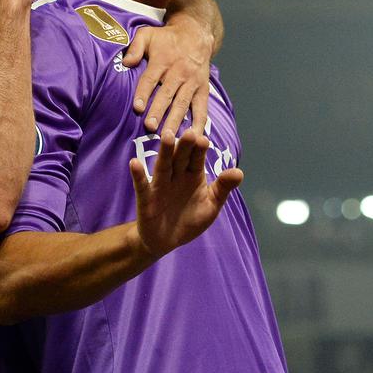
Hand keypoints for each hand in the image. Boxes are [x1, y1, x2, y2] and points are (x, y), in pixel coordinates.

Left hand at [123, 14, 213, 136]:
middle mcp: (178, 73)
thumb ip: (135, 47)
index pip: (151, 79)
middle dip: (159, 111)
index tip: (137, 108)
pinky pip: (202, 108)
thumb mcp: (147, 34)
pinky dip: (199, 124)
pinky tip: (194, 138)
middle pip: (167, 94)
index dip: (143, 93)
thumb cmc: (166, 38)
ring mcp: (192, 82)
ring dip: (176, 121)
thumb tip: (125, 62)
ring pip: (183, 104)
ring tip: (168, 137)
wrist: (196, 34)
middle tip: (150, 127)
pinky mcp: (203, 90)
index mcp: (162, 61)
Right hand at [129, 131, 242, 258]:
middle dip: (184, 146)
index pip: (196, 158)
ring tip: (166, 137)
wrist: (167, 240)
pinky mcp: (146, 198)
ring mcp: (160, 186)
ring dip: (164, 152)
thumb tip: (239, 172)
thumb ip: (223, 188)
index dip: (199, 150)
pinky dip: (138, 175)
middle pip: (180, 158)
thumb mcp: (211, 205)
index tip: (204, 139)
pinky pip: (142, 185)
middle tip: (189, 132)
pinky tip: (134, 163)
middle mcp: (176, 176)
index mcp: (192, 175)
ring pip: (163, 166)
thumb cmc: (190, 219)